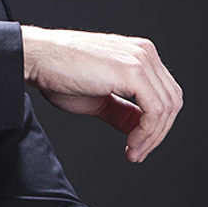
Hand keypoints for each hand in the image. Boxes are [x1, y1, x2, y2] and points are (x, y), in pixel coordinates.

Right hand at [20, 25, 182, 161]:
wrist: (35, 59)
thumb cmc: (57, 74)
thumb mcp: (98, 98)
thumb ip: (122, 112)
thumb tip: (138, 130)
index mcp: (139, 54)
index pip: (165, 93)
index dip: (156, 125)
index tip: (137, 146)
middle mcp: (145, 52)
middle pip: (172, 101)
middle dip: (157, 133)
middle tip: (137, 154)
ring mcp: (141, 60)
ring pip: (167, 108)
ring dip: (151, 137)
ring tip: (132, 153)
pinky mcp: (133, 71)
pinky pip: (154, 110)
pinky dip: (146, 133)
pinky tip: (131, 144)